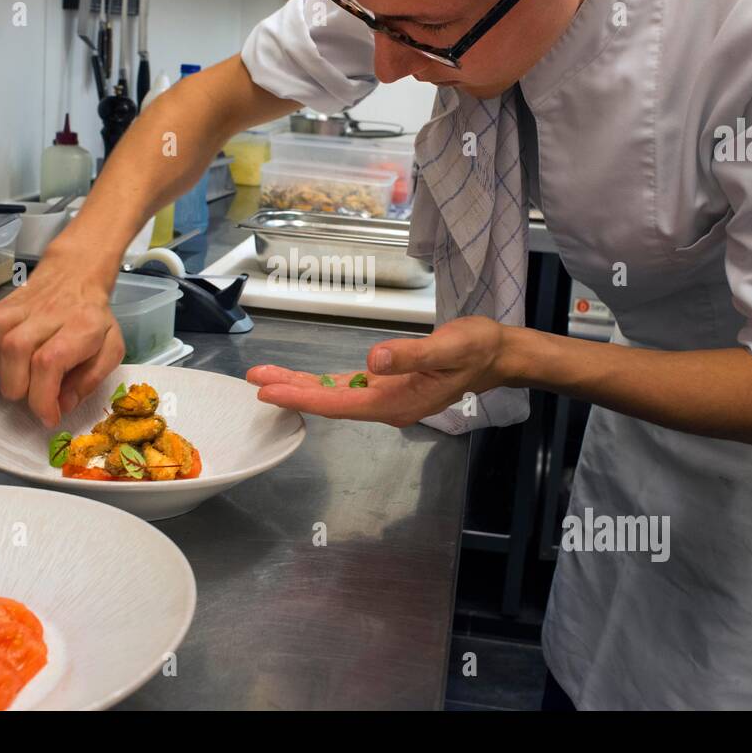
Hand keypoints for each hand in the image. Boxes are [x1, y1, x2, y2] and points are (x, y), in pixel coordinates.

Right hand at [0, 243, 124, 427]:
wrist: (75, 276)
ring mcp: (18, 306)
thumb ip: (90, 380)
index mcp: (81, 326)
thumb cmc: (92, 319)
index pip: (48, 362)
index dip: (42, 398)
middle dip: (18, 387)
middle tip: (30, 393)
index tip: (48, 416)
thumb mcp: (110, 350)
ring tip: (13, 374)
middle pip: (14, 350)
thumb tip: (62, 405)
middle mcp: (47, 313)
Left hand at [246, 317, 510, 426]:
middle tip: (255, 380)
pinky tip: (300, 379)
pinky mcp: (386, 385)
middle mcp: (387, 406)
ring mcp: (386, 398)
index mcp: (398, 402)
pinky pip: (346, 388)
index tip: (270, 390)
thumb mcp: (449, 346)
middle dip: (291, 391)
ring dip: (300, 386)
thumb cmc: (476, 348)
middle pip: (329, 402)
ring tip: (265, 377)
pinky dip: (320, 383)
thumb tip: (373, 360)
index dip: (302, 396)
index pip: (339, 403)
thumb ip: (411, 354)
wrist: (496, 355)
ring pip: (334, 396)